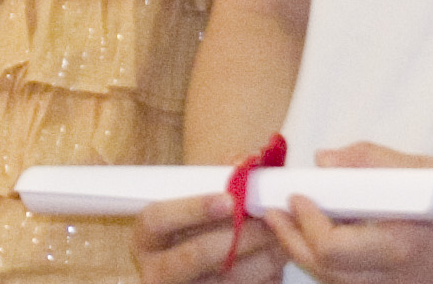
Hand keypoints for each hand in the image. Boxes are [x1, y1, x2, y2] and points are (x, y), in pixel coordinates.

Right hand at [131, 188, 286, 283]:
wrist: (193, 270)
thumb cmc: (194, 228)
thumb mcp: (193, 203)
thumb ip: (213, 181)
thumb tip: (246, 162)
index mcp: (147, 237)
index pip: (159, 219)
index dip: (194, 208)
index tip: (230, 199)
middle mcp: (159, 270)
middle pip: (197, 253)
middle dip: (241, 234)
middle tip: (271, 218)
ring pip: (229, 279)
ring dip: (264, 256)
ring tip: (285, 234)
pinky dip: (269, 276)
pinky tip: (280, 258)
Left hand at [264, 144, 432, 283]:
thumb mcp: (424, 168)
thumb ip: (371, 163)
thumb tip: (326, 159)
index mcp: (402, 249)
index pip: (331, 249)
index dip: (303, 223)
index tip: (295, 195)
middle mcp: (403, 281)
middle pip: (328, 276)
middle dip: (294, 243)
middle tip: (277, 213)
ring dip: (314, 258)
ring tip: (298, 224)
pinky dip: (342, 267)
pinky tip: (337, 240)